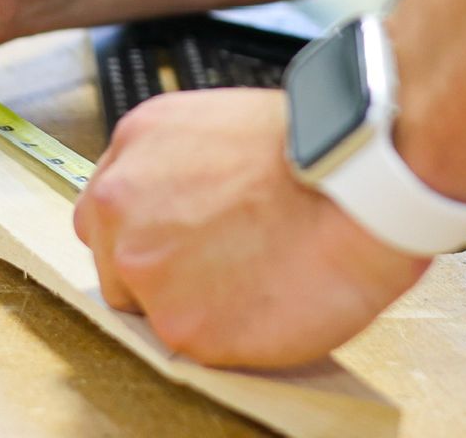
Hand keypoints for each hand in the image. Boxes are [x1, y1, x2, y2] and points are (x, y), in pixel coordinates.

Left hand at [74, 88, 428, 367]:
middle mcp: (120, 204)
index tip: (179, 237)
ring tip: (254, 278)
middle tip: (220, 263)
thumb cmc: (316, 151)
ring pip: (147, 307)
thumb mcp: (221, 124)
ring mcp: (144, 268)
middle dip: (160, 267)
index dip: (148, 228)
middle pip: (114, 258)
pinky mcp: (178, 325)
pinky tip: (265, 299)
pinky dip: (225, 333)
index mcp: (135, 144)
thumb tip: (184, 203)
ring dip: (191, 301)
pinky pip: (191, 341)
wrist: (357, 187)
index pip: (108, 207)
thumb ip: (180, 167)